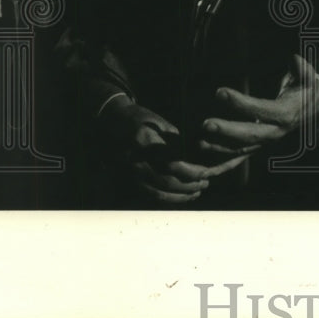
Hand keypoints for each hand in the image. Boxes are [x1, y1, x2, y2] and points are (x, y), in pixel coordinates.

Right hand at [99, 100, 241, 203]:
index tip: (206, 172)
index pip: (171, 164)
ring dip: (180, 196)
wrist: (112, 121)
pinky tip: (183, 195)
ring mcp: (129, 172)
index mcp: (144, 141)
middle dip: (188, 186)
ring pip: (158, 193)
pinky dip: (169, 198)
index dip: (191, 172)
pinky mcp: (128, 180)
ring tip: (197, 191)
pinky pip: (150, 195)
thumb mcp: (160, 122)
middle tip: (206, 183)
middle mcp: (135, 160)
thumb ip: (175, 141)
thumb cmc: (141, 119)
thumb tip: (194, 160)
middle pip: (165, 182)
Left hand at [199, 55, 318, 155]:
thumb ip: (302, 70)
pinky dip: (221, 165)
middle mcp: (275, 132)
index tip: (220, 92)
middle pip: (250, 136)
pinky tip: (204, 168)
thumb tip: (295, 58)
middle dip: (227, 131)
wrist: (311, 110)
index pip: (261, 110)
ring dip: (220, 148)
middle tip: (206, 124)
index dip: (241, 103)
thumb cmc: (305, 90)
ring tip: (200, 142)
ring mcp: (265, 142)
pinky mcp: (257, 147)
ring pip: (242, 150)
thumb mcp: (308, 79)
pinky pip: (238, 159)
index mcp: (285, 114)